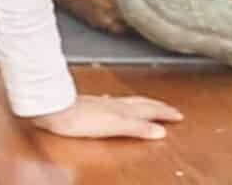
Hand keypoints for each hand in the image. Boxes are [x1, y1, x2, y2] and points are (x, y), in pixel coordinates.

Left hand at [27, 94, 182, 140]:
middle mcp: (114, 103)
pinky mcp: (89, 105)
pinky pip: (115, 103)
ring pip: (128, 101)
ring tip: (149, 105)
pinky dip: (124, 104)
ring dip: (142, 104)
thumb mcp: (114, 126)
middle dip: (157, 106)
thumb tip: (160, 131)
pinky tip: (116, 106)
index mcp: (122, 108)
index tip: (178, 114)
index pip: (149, 109)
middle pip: (141, 103)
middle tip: (170, 109)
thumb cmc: (79, 119)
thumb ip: (137, 127)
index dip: (164, 112)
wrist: (53, 108)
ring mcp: (101, 103)